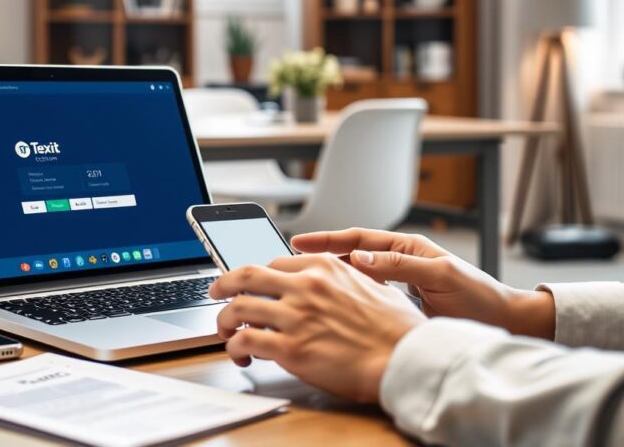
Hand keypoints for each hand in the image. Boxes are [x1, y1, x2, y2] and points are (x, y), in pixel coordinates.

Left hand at [208, 254, 425, 401]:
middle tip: (216, 292)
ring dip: (224, 320)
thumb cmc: (398, 330)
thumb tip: (346, 274)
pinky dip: (234, 347)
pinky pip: (246, 341)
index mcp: (325, 268)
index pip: (275, 263)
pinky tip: (240, 354)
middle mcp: (306, 286)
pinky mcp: (291, 349)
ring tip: (225, 331)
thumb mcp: (376, 286)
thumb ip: (349, 278)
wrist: (407, 359)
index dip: (258, 276)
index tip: (251, 284)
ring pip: (237, 307)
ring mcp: (296, 316)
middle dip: (223, 283)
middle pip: (245, 275)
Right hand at [291, 229, 554, 339]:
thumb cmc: (478, 296)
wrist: (502, 320)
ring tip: (300, 282)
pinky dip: (346, 297)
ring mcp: (399, 281)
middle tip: (288, 260)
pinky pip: (366, 295)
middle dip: (319, 255)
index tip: (298, 241)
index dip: (327, 240)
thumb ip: (401, 265)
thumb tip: (360, 259)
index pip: (358, 239)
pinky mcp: (401, 302)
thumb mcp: (440, 275)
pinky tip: (329, 304)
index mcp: (408, 247)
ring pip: (355, 276)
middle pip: (350, 254)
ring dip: (329, 276)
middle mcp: (400, 260)